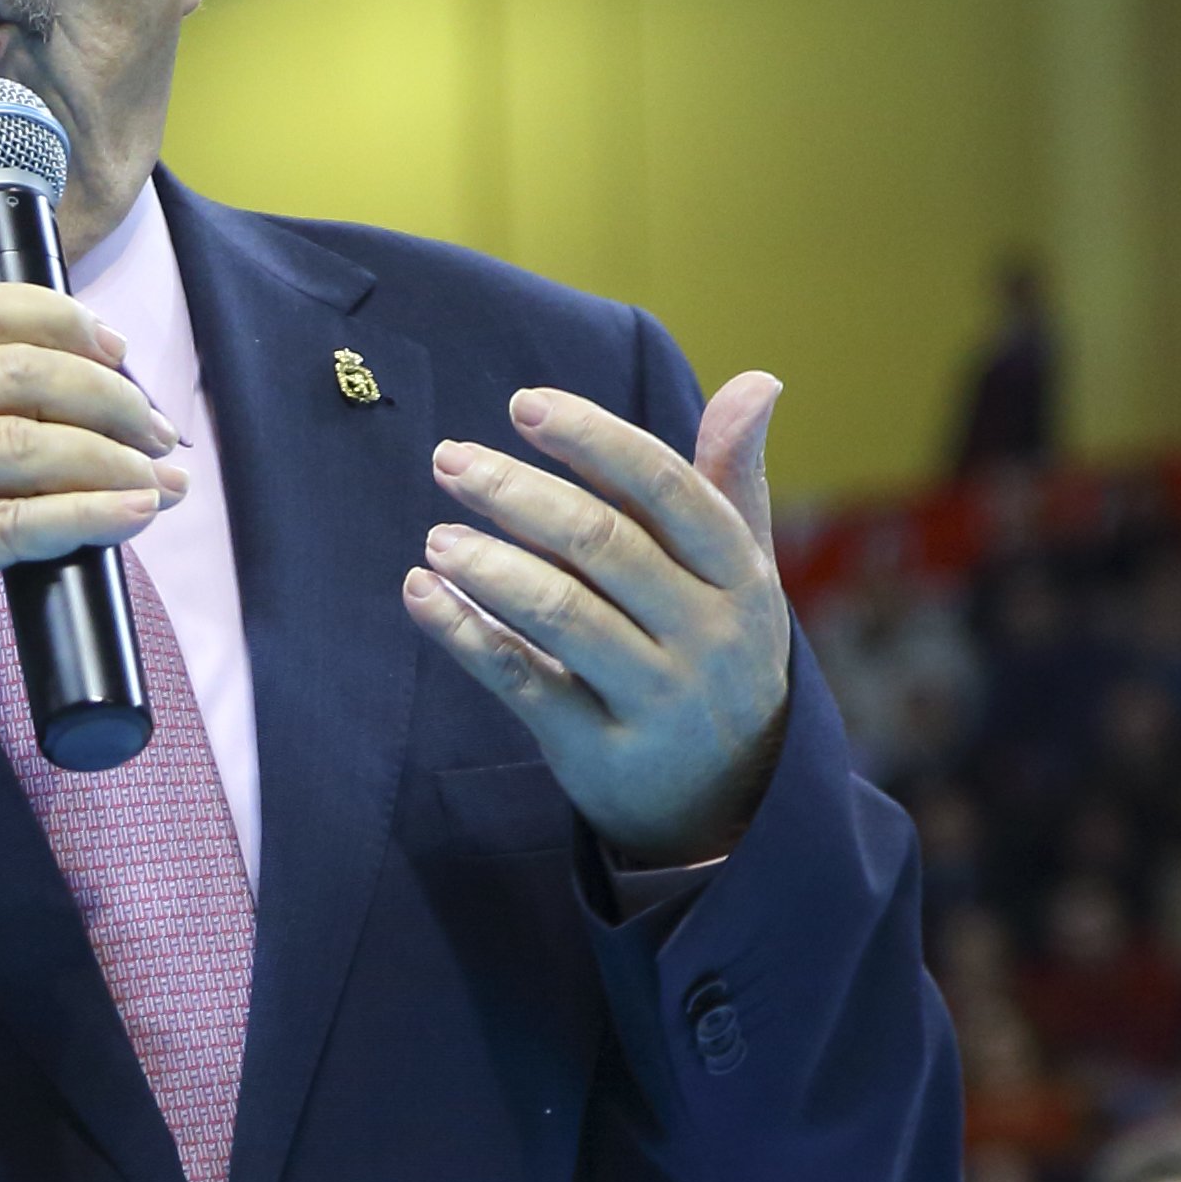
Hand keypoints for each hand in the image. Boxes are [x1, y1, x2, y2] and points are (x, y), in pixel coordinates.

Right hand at [0, 283, 186, 751]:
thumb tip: (82, 448)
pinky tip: (132, 517)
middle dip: (110, 397)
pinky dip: (88, 515)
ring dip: (114, 460)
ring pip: (25, 444)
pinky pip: (12, 523)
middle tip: (158, 435)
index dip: (56, 316)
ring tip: (162, 484)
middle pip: (17, 372)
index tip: (116, 349)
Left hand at [405, 376, 792, 867]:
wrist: (731, 802)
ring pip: (561, 614)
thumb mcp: (743, 572)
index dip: (594, 441)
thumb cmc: (720, 651)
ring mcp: (655, 698)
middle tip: (449, 459)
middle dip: (517, 493)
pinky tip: (421, 595)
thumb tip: (758, 379)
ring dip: (487, 565)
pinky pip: (522, 682)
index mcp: (742, 575)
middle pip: (603, 545)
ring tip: (436, 537)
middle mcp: (706, 635)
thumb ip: (731, 479)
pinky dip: (465, 635)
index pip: (667, 490)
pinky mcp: (599, 751)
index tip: (523, 405)